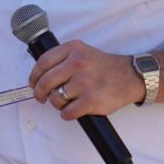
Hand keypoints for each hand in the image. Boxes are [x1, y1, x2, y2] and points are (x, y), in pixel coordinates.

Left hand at [28, 40, 144, 119]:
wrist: (130, 77)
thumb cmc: (103, 67)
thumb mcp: (82, 52)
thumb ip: (62, 59)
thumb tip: (39, 76)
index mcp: (73, 49)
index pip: (43, 62)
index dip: (34, 76)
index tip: (33, 83)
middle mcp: (78, 63)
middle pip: (45, 82)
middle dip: (40, 93)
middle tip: (41, 98)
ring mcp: (84, 82)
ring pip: (55, 98)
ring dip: (56, 104)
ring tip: (65, 102)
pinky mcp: (91, 100)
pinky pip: (67, 112)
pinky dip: (67, 114)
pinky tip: (72, 110)